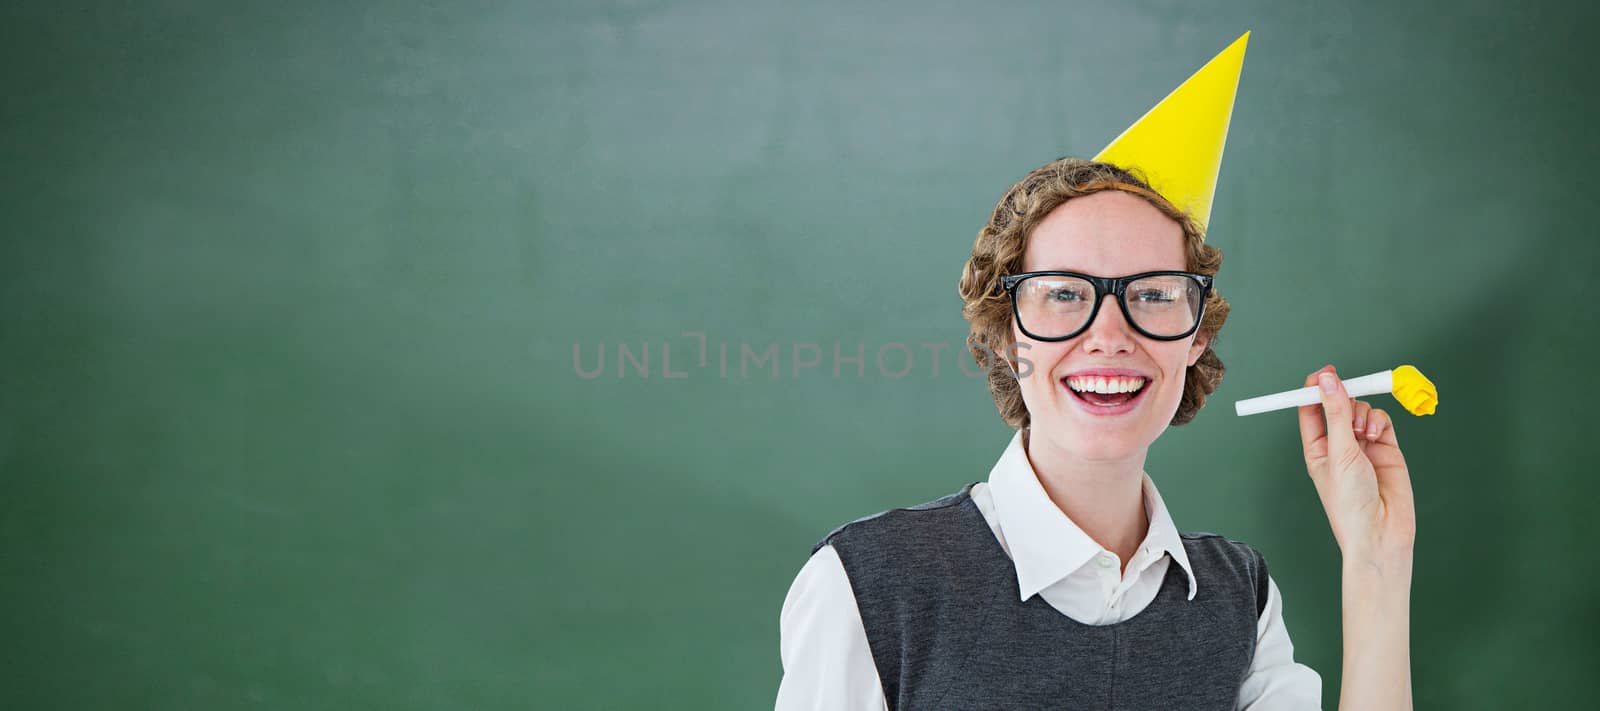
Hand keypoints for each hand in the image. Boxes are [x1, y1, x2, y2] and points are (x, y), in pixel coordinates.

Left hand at [1297, 365, 1415, 565]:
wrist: (1382, 530)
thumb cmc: (1350, 501)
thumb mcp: (1339, 452)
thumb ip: (1336, 414)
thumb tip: (1326, 380)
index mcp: (1316, 448)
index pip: (1311, 411)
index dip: (1315, 390)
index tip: (1322, 373)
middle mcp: (1339, 445)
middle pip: (1338, 405)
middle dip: (1343, 398)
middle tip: (1345, 396)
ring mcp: (1363, 445)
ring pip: (1361, 410)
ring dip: (1361, 414)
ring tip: (1361, 433)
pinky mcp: (1386, 447)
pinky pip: (1380, 420)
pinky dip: (1378, 421)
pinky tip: (1375, 436)